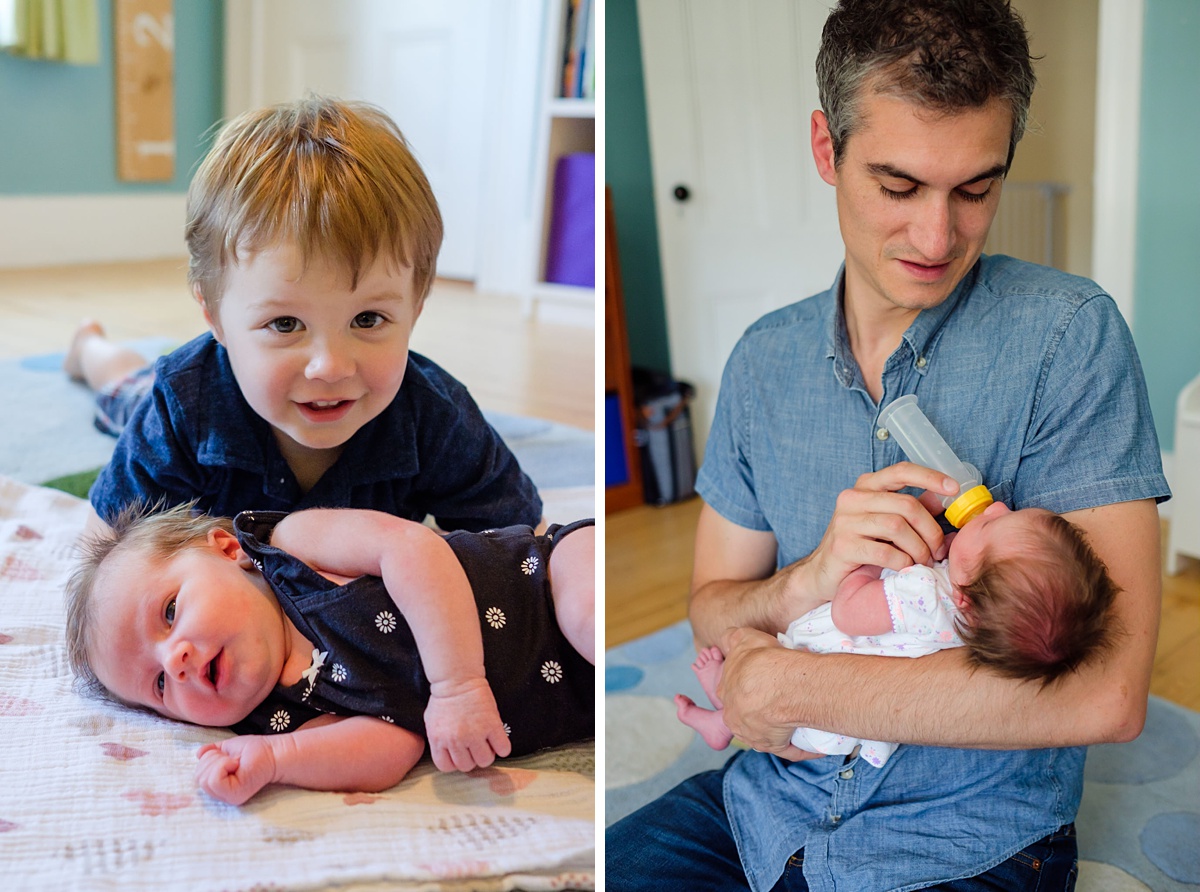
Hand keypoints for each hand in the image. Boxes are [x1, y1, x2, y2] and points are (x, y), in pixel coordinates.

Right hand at [195, 736, 277, 805]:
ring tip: (235, 761)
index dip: (208, 759)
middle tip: (232, 757)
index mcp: (219, 785)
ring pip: (205, 780)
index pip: (198, 776)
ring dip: (218, 761)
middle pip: (198, 778)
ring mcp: (228, 797)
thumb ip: (211, 752)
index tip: (226, 755)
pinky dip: (222, 766)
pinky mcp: (235, 795)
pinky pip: (215, 780)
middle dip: (212, 759)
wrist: (274, 752)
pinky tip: (236, 764)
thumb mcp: (227, 748)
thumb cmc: (254, 750)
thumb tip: (198, 753)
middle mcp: (222, 795)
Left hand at [424, 676, 511, 771]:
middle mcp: (456, 740)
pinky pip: (502, 749)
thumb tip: (448, 755)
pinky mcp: (492, 725)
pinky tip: (498, 740)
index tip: (460, 754)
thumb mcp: (431, 723)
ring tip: (487, 744)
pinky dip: (503, 748)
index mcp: (439, 740)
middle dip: (471, 758)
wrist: (457, 678)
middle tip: (474, 747)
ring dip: (487, 754)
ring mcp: (475, 734)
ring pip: (485, 761)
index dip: (455, 762)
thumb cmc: (444, 699)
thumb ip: (438, 742)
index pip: (446, 767)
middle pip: (467, 766)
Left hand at [716, 627, 824, 760]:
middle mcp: (736, 718)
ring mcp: (754, 736)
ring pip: (767, 732)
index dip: (750, 685)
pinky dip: (802, 746)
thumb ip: (733, 638)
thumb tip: (727, 638)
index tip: (767, 680)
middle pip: (749, 714)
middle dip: (761, 708)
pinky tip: (815, 741)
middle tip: (784, 696)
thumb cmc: (764, 661)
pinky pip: (790, 749)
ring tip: (800, 715)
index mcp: (727, 694)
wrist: (783, 684)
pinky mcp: (775, 747)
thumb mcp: (744, 638)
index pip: (735, 692)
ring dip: (781, 727)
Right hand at [800, 461, 955, 602]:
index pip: (901, 471)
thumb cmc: (859, 546)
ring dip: (919, 548)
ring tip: (924, 561)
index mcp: (866, 486)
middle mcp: (852, 498)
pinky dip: (903, 562)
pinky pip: (885, 552)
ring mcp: (845, 521)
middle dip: (930, 530)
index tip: (954, 487)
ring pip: (897, 527)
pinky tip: (905, 567)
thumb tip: (942, 498)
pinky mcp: (842, 545)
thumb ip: (911, 509)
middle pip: (906, 505)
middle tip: (939, 550)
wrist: (823, 573)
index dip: (930, 477)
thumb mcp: (886, 523)